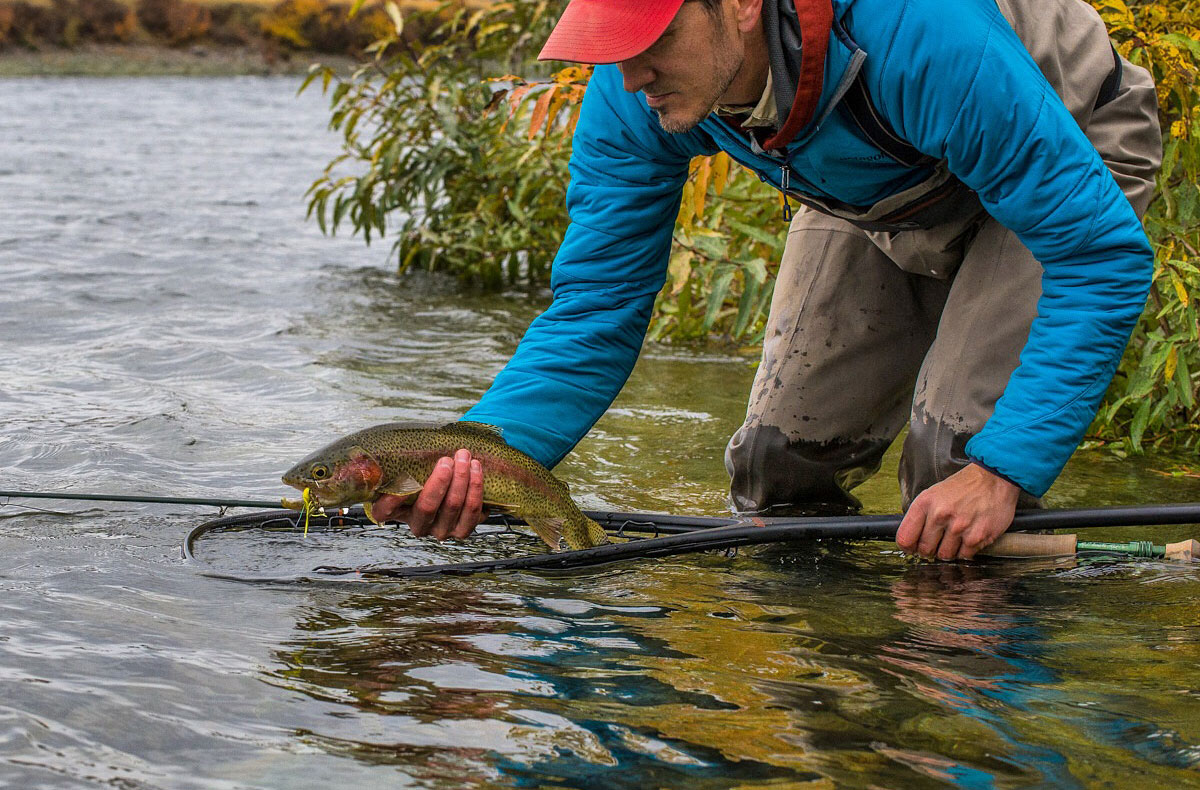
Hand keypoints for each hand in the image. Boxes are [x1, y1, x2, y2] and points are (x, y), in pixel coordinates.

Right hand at [369, 449, 484, 540]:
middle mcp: (420, 526)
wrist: (457, 486)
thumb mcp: (414, 470)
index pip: (385, 511)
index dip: (391, 500)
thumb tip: (399, 443)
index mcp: (399, 512)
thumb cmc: (429, 474)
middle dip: (439, 481)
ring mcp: (442, 530)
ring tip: (464, 458)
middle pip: (427, 508)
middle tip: (446, 460)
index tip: (400, 481)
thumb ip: (407, 462)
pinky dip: (476, 487)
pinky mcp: (463, 530)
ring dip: (461, 479)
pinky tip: (476, 468)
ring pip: (453, 506)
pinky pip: (473, 511)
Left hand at [895, 463, 1020, 560]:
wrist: (994, 478)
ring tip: (955, 538)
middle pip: (924, 550)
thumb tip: (910, 540)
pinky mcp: (977, 536)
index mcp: (925, 503)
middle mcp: (940, 514)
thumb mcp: (934, 494)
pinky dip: (965, 551)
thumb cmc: (963, 487)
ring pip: (944, 555)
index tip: (913, 548)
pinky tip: (968, 537)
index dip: (908, 547)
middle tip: (937, 543)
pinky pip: (964, 556)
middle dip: (929, 550)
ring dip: (948, 551)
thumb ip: (920, 516)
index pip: (905, 538)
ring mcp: (959, 527)